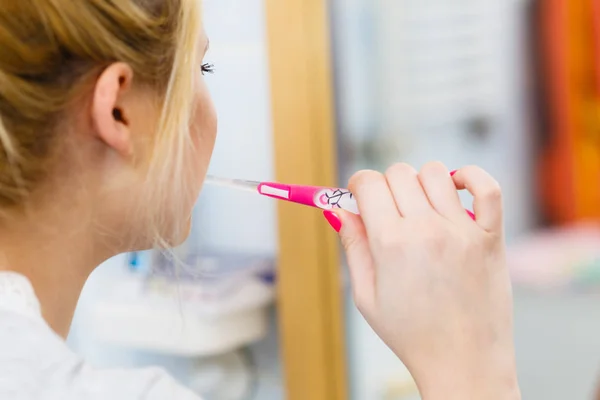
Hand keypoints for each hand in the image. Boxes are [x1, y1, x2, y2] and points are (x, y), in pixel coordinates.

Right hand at [325, 162, 519, 399]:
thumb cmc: (411, 335)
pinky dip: (470, 177)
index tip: (359, 196)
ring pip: (435, 172)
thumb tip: (338, 209)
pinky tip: (456, 188)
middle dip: (385, 186)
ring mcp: (462, 230)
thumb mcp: (366, 296)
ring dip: (420, 182)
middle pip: (398, 173)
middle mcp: (427, 229)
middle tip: (387, 211)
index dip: (357, 185)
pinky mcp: (491, 236)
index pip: (368, 183)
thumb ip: (353, 246)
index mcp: (392, 243)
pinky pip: (487, 186)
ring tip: (420, 207)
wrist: (463, 363)